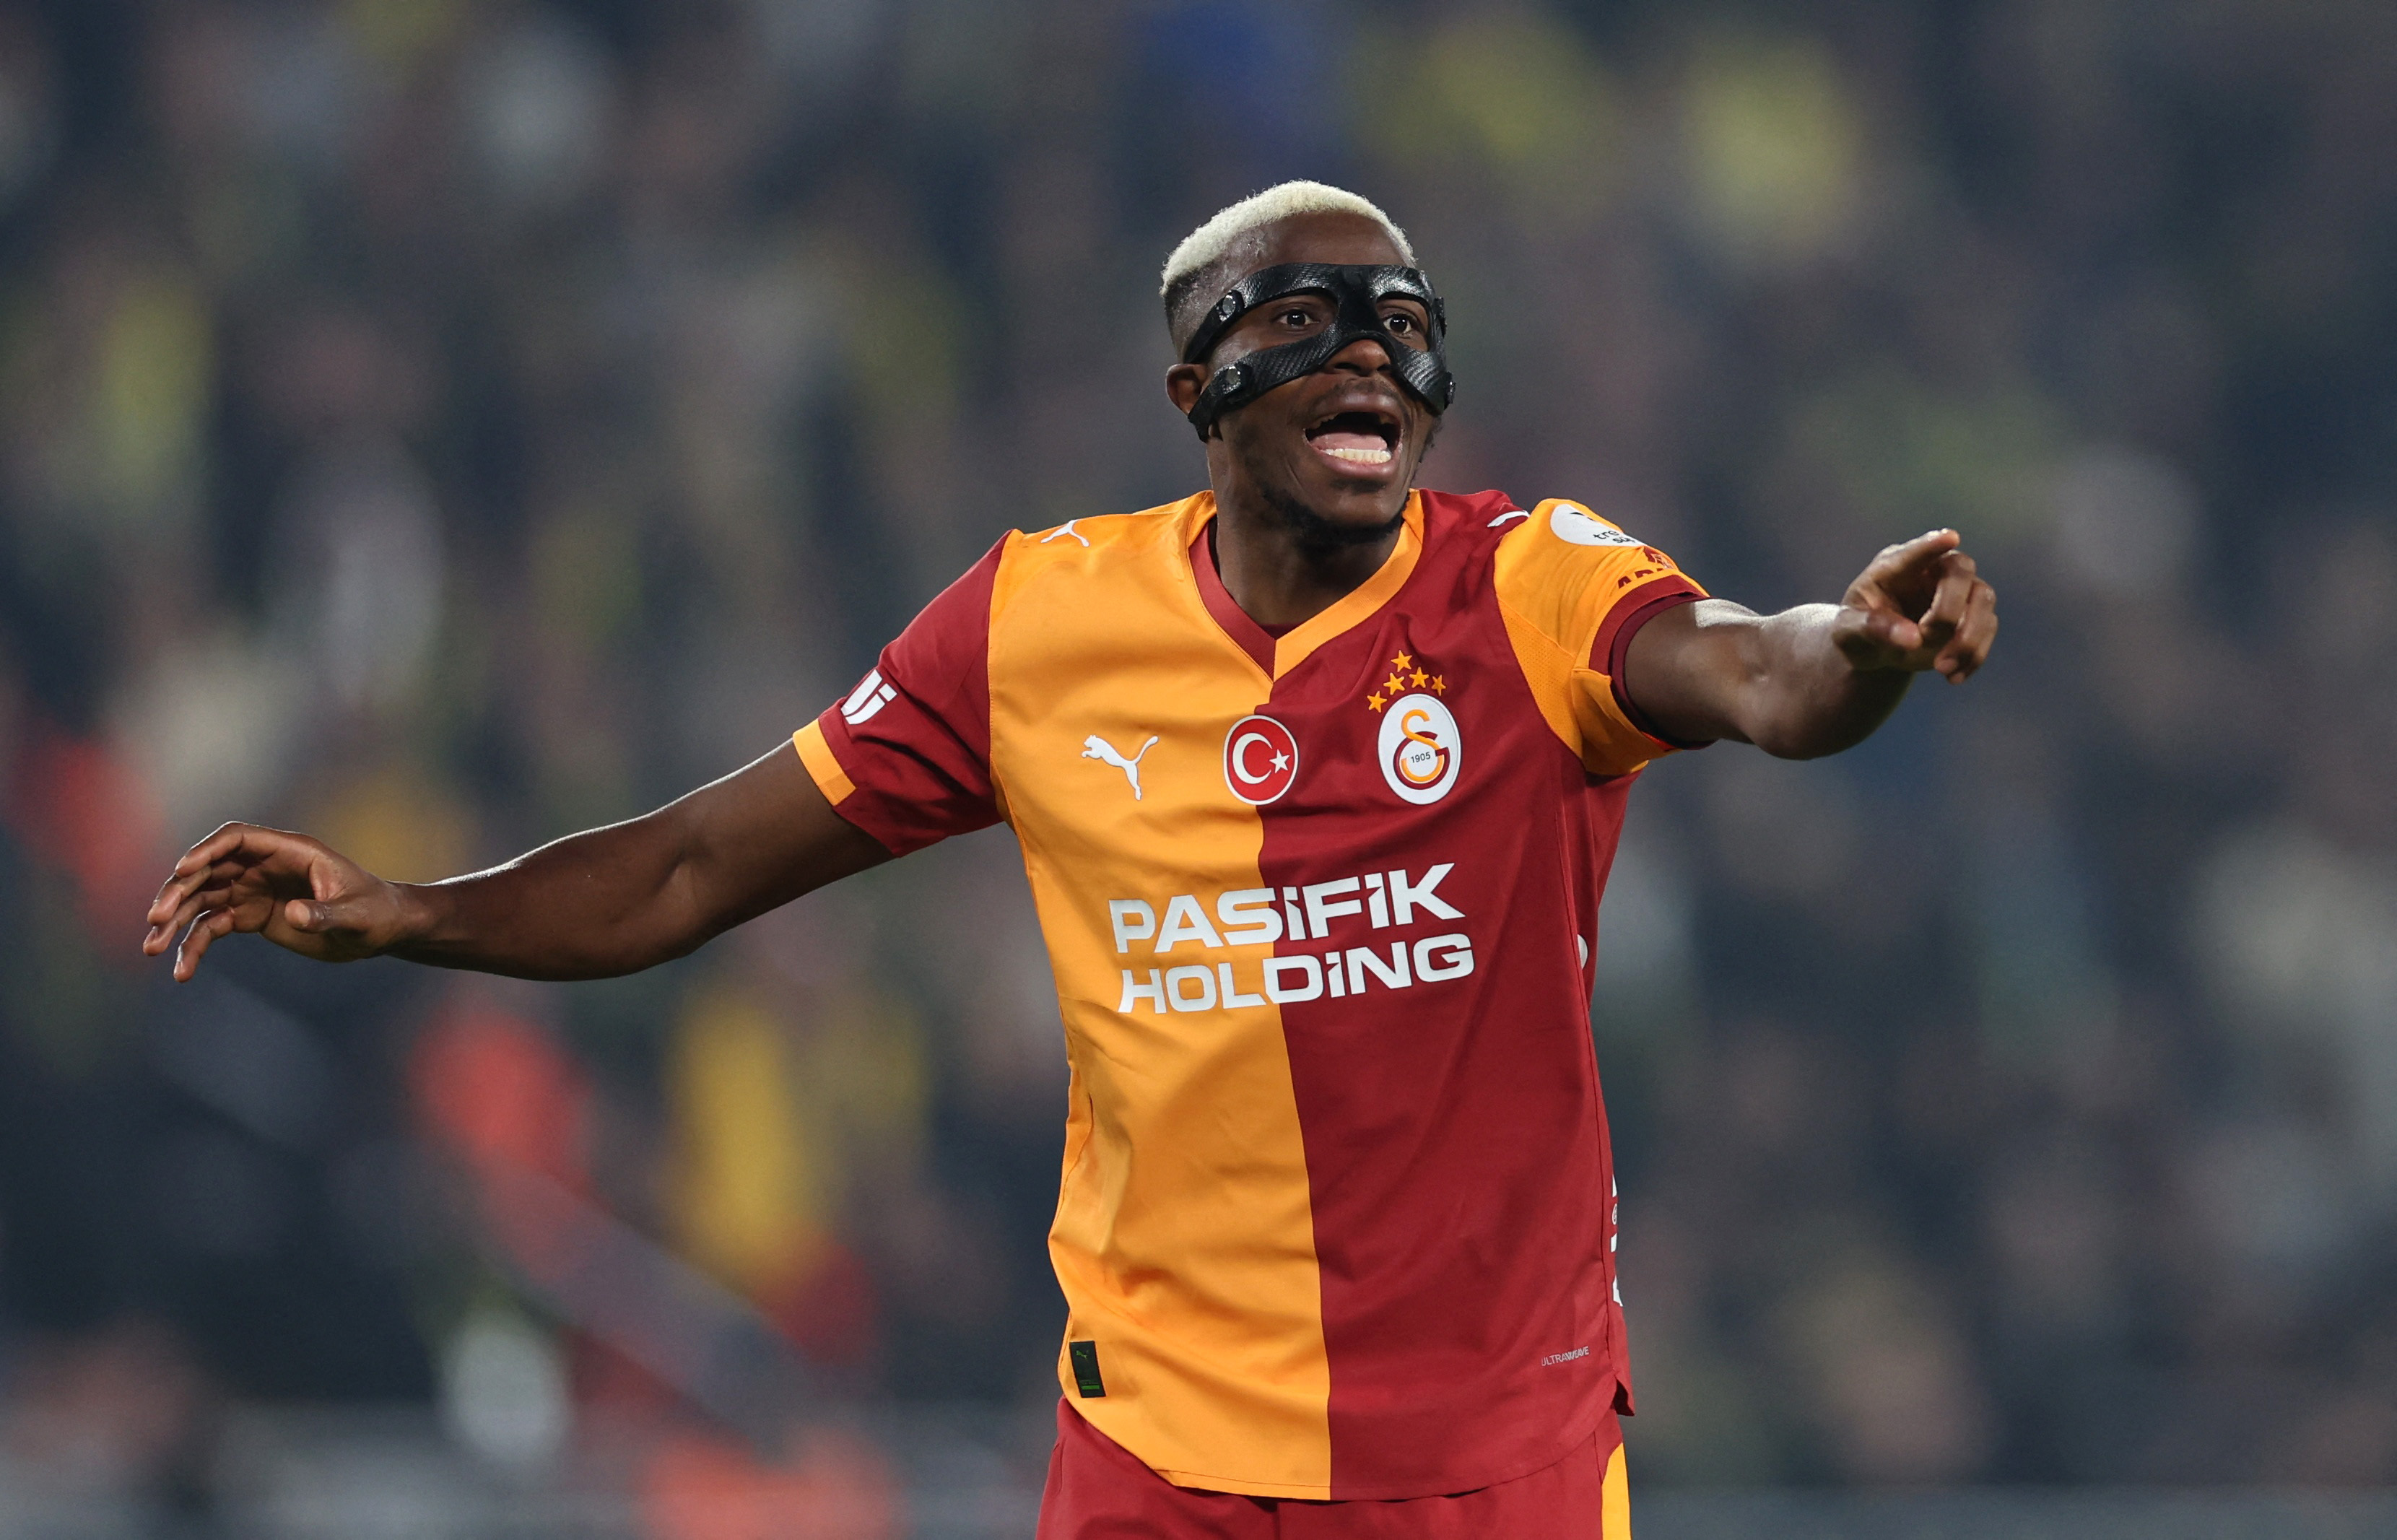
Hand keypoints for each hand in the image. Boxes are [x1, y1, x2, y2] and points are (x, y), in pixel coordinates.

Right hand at [141, 823, 413, 980]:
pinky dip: (194, 946)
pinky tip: (182, 972)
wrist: (382, 930)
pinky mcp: (251, 916)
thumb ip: (326, 913)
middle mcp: (264, 866)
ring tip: (153, 949)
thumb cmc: (376, 912)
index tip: (183, 871)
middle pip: (208, 870)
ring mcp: (254, 890)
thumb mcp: (356, 915)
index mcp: (290, 851)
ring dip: (175, 922)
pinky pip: (212, 927)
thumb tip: (294, 913)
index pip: (236, 838)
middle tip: (157, 919)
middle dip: (179, 891)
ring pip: (201, 899)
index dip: (207, 851)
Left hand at [1831, 529, 1996, 682]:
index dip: (1933, 545)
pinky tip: (1952, 677)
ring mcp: (1957, 591)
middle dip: (1948, 609)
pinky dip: (1974, 655)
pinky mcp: (1972, 616)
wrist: (1874, 650)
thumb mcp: (1848, 632)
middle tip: (1925, 637)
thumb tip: (1912, 638)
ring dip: (1968, 637)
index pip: (1916, 551)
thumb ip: (1871, 629)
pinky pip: (1988, 628)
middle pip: (1961, 570)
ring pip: (1984, 598)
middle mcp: (1931, 571)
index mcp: (1894, 566)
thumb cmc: (1856, 631)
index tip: (1949, 538)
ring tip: (1941, 668)